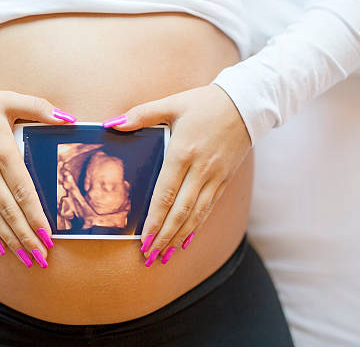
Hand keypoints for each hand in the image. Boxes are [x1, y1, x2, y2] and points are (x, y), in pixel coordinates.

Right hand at [0, 89, 76, 267]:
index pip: (23, 190)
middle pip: (9, 211)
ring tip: (27, 259)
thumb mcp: (8, 99)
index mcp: (2, 151)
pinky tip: (1, 247)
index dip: (36, 216)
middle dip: (27, 237)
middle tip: (42, 257)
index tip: (48, 235)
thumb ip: (40, 107)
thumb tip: (68, 118)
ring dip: (11, 241)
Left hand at [102, 84, 250, 265]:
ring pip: (196, 215)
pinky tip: (186, 239)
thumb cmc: (205, 103)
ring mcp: (215, 177)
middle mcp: (200, 170)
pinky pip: (209, 208)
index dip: (155, 220)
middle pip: (181, 212)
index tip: (144, 239)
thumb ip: (142, 115)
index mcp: (183, 153)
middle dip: (165, 237)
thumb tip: (113, 124)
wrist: (246, 103)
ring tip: (165, 256)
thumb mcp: (172, 103)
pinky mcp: (224, 180)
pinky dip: (196, 227)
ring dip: (179, 237)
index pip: (166, 194)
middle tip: (150, 257)